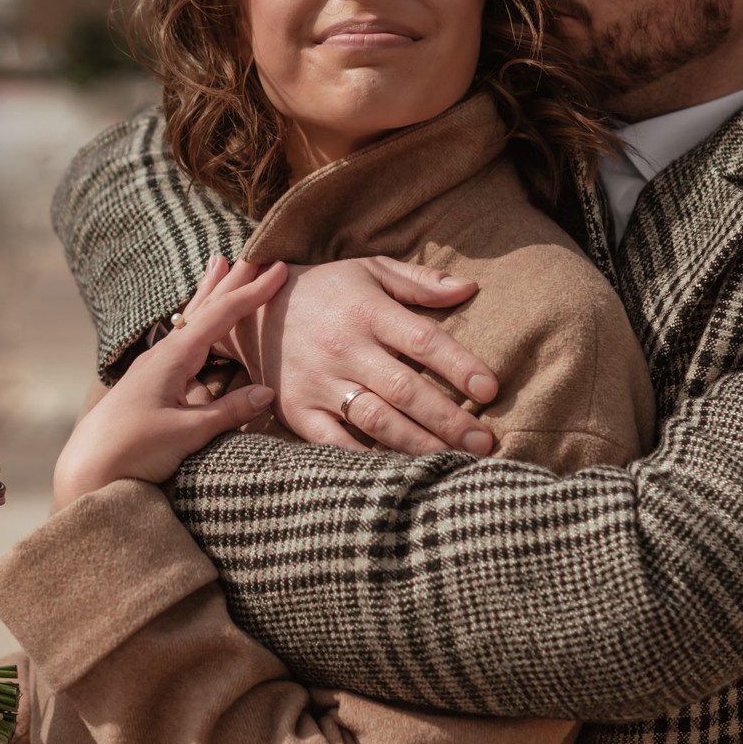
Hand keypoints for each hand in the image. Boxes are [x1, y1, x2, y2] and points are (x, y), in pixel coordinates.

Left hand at [53, 256, 286, 508]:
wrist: (88, 468)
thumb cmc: (132, 449)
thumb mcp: (186, 432)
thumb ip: (228, 412)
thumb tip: (267, 393)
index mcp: (173, 357)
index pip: (220, 316)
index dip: (251, 294)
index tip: (276, 272)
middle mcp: (163, 355)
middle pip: (202, 308)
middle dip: (229, 282)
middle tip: (250, 254)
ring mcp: (155, 367)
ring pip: (190, 321)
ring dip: (210, 295)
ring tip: (219, 267)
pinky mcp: (151, 384)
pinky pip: (183, 343)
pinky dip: (198, 324)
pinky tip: (196, 324)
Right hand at [225, 257, 499, 454]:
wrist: (251, 309)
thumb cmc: (325, 290)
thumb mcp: (369, 269)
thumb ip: (419, 282)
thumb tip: (469, 288)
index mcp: (367, 311)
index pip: (423, 341)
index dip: (460, 366)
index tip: (490, 388)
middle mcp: (345, 348)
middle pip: (405, 389)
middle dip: (448, 419)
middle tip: (483, 442)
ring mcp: (319, 382)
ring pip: (375, 420)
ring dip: (417, 444)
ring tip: (452, 461)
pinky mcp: (297, 410)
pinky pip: (334, 443)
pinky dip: (364, 460)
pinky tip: (396, 473)